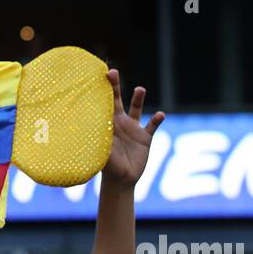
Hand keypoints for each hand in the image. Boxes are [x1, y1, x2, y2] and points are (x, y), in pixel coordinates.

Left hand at [102, 69, 164, 186]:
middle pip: (117, 101)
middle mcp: (120, 124)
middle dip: (115, 87)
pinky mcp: (145, 137)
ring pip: (137, 109)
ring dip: (138, 99)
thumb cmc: (108, 168)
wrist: (122, 180)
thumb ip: (101, 146)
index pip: (102, 107)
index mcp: (107, 127)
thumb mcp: (103, 156)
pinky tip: (160, 115)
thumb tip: (92, 140)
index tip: (96, 80)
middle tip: (112, 72)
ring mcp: (133, 129)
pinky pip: (152, 126)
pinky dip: (156, 120)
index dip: (100, 93)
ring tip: (140, 89)